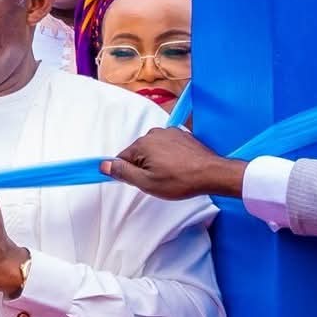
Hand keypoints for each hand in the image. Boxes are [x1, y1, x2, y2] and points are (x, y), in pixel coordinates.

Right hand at [102, 126, 244, 200]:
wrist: (213, 174)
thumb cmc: (181, 180)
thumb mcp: (146, 183)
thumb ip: (123, 172)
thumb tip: (104, 165)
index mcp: (142, 144)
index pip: (122, 158)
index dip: (128, 172)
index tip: (138, 181)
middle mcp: (154, 134)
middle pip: (138, 153)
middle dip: (144, 166)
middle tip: (158, 181)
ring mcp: (169, 133)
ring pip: (154, 149)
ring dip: (158, 160)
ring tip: (172, 174)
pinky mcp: (182, 135)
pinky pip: (168, 145)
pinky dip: (170, 155)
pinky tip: (179, 167)